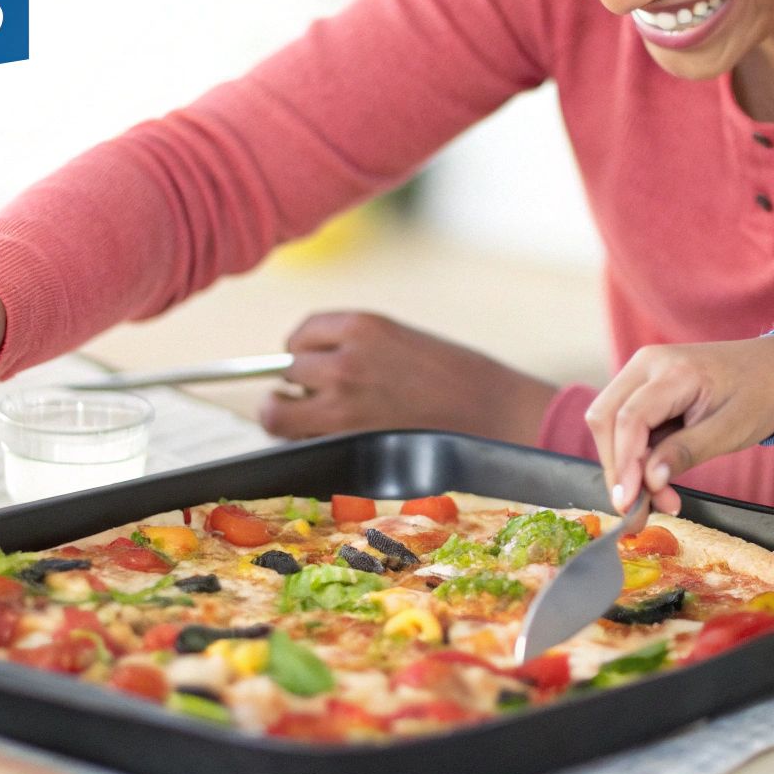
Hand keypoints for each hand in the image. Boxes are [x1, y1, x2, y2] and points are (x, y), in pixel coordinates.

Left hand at [259, 311, 557, 444]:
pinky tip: (338, 445)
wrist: (496, 415)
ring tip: (316, 424)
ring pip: (277, 413)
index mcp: (363, 326)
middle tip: (318, 398)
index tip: (312, 363)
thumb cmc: (458, 379)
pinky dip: (308, 447)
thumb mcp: (402, 341)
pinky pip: (301, 446)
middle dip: (299, 385)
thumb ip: (357, 347)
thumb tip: (310, 367)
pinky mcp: (347, 444)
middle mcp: (344, 361)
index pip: (302, 334)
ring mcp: (341, 406)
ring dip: (290, 418)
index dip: (304, 351)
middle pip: (287, 370)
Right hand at [585, 335, 773, 516]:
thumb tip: (649, 480)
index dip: (624, 464)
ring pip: (609, 422)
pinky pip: (623, 423)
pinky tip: (656, 480)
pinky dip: (633, 456)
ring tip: (658, 498)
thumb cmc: (759, 395)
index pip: (630, 418)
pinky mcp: (643, 387)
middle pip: (606, 418)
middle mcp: (647, 364)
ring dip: (624, 466)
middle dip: (617, 468)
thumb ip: (687, 452)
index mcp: (674, 370)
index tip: (628, 504)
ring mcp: (642, 372)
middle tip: (638, 511)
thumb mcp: (731, 429)